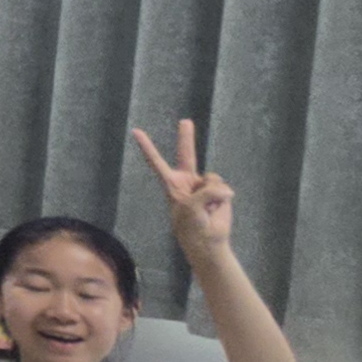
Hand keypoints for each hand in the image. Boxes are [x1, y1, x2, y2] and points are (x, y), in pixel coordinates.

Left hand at [131, 119, 234, 254]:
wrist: (208, 241)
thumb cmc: (191, 225)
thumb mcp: (191, 207)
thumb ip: (206, 192)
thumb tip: (226, 189)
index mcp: (172, 184)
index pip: (157, 162)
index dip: (148, 147)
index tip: (135, 131)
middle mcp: (188, 181)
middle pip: (186, 154)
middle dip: (186, 137)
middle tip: (184, 121)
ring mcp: (204, 185)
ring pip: (212, 178)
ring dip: (212, 193)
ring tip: (207, 209)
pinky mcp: (221, 192)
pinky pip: (223, 187)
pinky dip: (222, 197)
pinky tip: (217, 208)